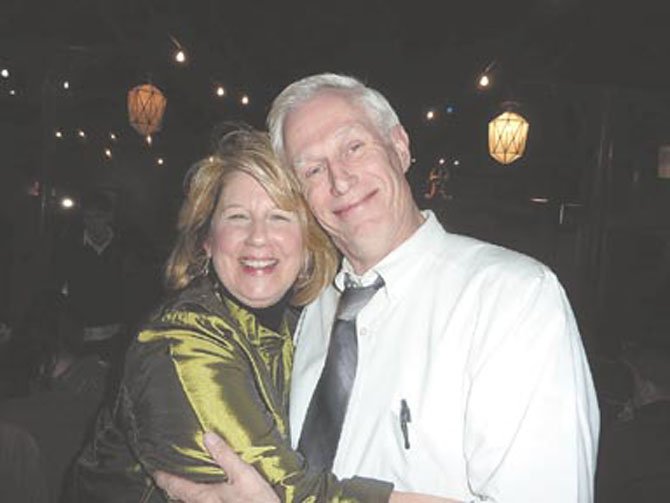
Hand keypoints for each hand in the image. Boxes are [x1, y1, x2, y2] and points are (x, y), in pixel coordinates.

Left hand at [154, 432, 278, 502]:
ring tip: (185, 478)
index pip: (174, 486)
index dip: (163, 477)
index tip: (154, 469)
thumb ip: (225, 456)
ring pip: (191, 501)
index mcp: (203, 496)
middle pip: (180, 496)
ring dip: (185, 490)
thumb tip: (208, 436)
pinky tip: (209, 489)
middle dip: (172, 484)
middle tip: (167, 471)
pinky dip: (199, 494)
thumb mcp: (243, 475)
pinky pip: (203, 502)